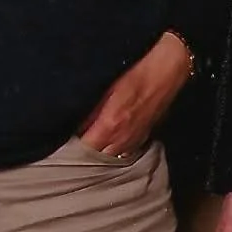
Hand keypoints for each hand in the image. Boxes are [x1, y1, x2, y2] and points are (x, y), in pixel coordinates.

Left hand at [78, 32, 191, 158]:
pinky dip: (115, 152)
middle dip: (85, 155)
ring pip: (111, 158)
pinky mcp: (143, 137)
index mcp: (110, 125)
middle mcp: (122, 138)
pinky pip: (125, 153)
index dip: (72, 149)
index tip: (64, 146)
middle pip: (96, 159)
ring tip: (91, 148)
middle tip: (74, 149)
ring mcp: (134, 140)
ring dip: (100, 155)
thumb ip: (91, 112)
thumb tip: (77, 127)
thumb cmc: (136, 75)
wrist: (167, 72)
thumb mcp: (107, 90)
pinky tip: (110, 144)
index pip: (84, 149)